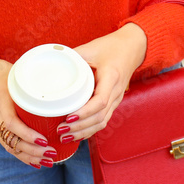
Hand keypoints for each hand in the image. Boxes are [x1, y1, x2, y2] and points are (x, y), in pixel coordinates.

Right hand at [0, 46, 54, 167]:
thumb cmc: (0, 73)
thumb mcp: (16, 75)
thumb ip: (32, 85)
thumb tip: (59, 91)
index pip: (11, 124)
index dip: (28, 135)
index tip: (44, 140)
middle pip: (12, 141)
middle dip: (33, 151)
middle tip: (52, 153)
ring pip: (10, 147)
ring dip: (29, 157)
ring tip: (48, 161)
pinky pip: (8, 146)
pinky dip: (22, 155)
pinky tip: (35, 162)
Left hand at [65, 23, 147, 140]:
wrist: (132, 48)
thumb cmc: (111, 47)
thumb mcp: (90, 48)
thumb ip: (73, 56)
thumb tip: (51, 64)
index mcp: (111, 77)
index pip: (100, 101)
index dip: (84, 112)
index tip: (68, 117)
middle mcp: (116, 92)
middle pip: (100, 117)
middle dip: (80, 127)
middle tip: (60, 130)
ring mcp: (116, 99)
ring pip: (102, 122)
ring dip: (84, 132)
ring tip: (65, 137)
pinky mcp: (113, 103)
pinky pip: (103, 120)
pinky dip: (90, 130)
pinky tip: (77, 136)